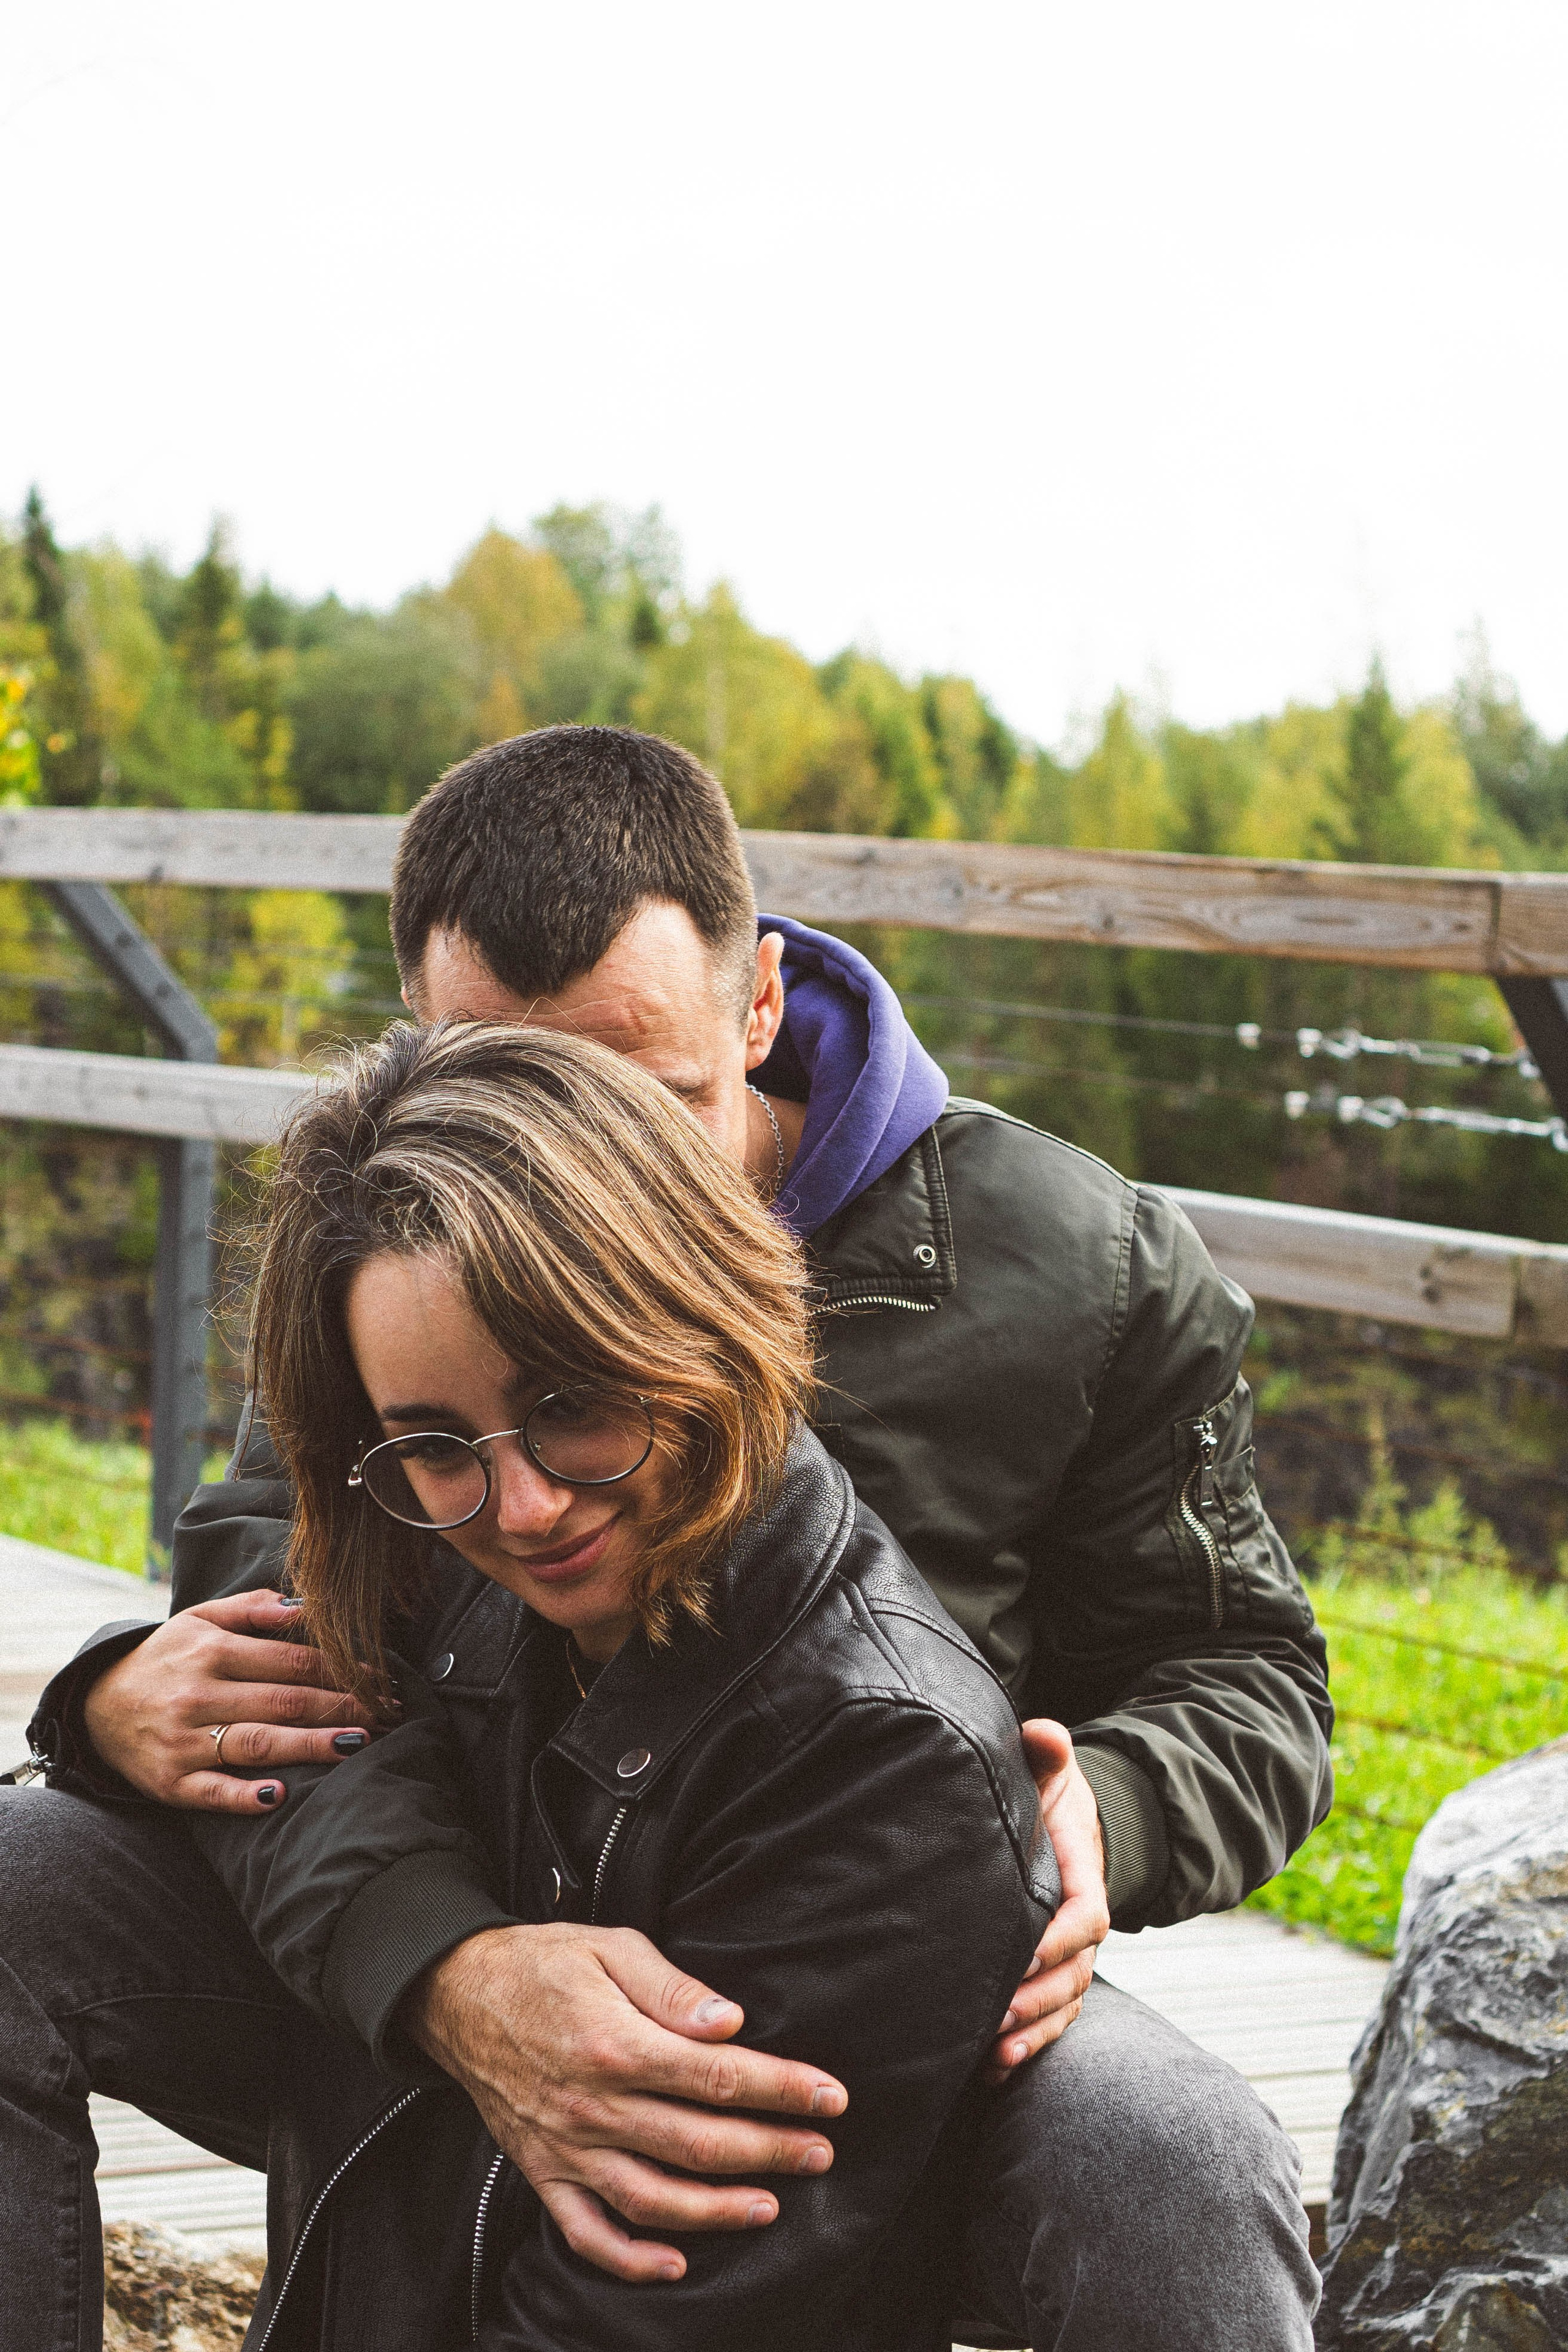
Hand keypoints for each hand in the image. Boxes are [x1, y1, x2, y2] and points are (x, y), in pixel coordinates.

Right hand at [81, 1590, 378, 1811]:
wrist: (95, 1705)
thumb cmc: (166, 1659)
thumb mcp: (200, 1618)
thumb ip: (253, 1607)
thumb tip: (306, 1604)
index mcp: (211, 1650)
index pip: (290, 1660)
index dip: (341, 1668)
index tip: (381, 1677)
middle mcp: (199, 1694)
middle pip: (283, 1701)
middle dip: (342, 1707)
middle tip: (388, 1714)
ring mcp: (183, 1741)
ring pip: (257, 1743)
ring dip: (311, 1746)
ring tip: (357, 1745)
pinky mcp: (170, 1782)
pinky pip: (212, 1792)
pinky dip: (245, 1796)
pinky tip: (282, 1796)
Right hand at [402, 1922, 847, 2284]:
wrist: (455, 1993)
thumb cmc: (543, 1962)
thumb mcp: (609, 1947)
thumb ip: (672, 1988)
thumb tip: (730, 2021)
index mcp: (616, 2045)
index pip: (719, 2076)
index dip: (782, 2088)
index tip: (830, 2097)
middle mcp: (593, 2106)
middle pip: (698, 2143)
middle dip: (769, 2151)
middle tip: (821, 2152)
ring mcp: (566, 2147)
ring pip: (653, 2198)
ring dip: (717, 2212)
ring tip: (770, 2207)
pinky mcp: (542, 2171)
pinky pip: (586, 2232)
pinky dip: (630, 2259)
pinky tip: (675, 2264)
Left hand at [985, 1718, 1109, 2080]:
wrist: (1055, 1823)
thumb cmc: (1046, 1794)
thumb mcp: (1050, 1769)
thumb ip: (1048, 1753)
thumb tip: (1044, 1734)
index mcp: (1085, 1878)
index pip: (1083, 1917)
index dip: (1057, 1942)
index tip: (1019, 1958)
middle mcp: (1082, 1926)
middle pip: (1074, 1974)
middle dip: (1038, 2001)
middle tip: (995, 2021)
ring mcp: (1068, 1956)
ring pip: (1063, 2005)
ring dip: (1034, 2034)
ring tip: (996, 2056)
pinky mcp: (1048, 1975)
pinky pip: (1050, 2019)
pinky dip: (1028, 2046)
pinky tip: (992, 2072)